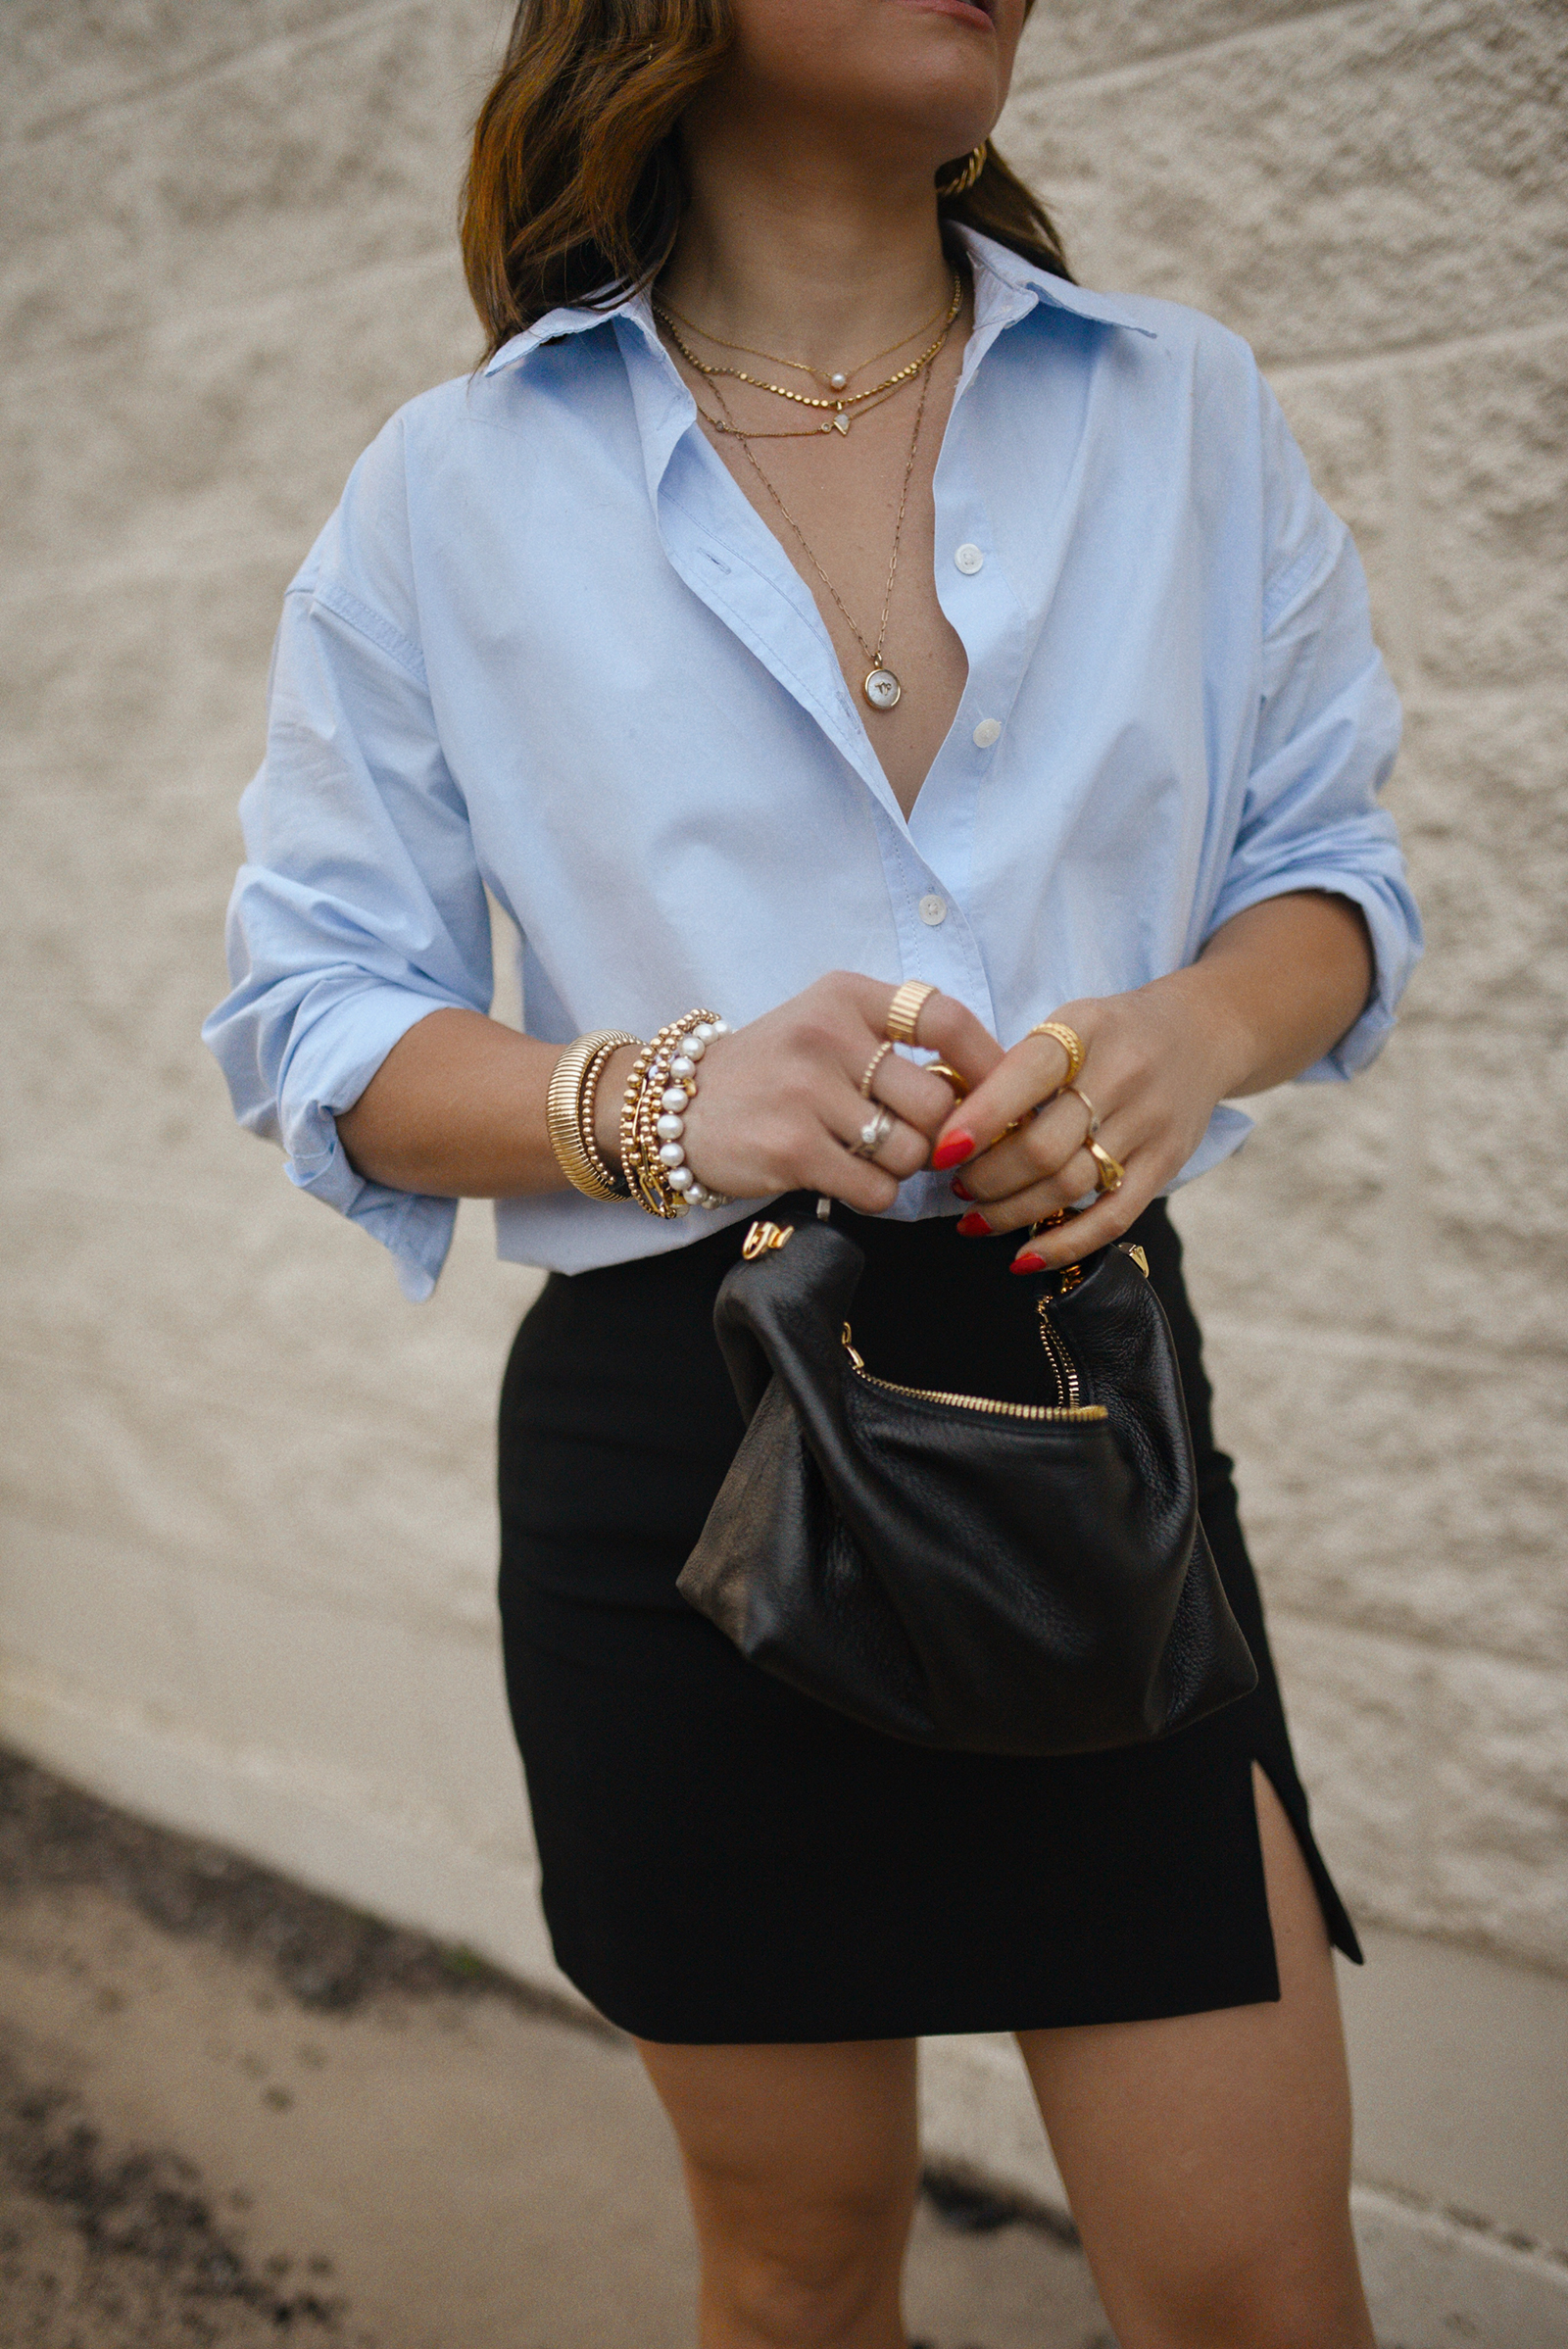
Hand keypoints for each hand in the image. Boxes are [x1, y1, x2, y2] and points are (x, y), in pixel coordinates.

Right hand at [639, 973, 1003, 1211]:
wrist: (675, 1105)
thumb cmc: (772, 1070)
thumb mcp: (827, 1028)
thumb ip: (896, 1046)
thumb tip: (985, 1093)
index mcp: (845, 996)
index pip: (945, 1018)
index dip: (986, 1061)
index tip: (999, 1092)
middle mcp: (826, 1035)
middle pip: (937, 1101)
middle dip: (937, 1133)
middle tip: (910, 1139)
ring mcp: (807, 1092)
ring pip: (911, 1152)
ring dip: (901, 1168)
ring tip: (865, 1154)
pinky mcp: (792, 1149)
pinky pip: (876, 1189)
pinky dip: (873, 1194)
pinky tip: (843, 1177)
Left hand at [929, 974, 1244, 1269]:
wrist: (1205, 1031)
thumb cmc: (1113, 1033)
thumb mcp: (1068, 1024)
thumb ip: (1018, 1069)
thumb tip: (950, 1128)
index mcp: (1086, 1030)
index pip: (1026, 1077)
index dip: (980, 1119)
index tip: (942, 1150)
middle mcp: (1123, 1075)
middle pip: (1044, 1146)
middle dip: (988, 1176)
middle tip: (958, 1185)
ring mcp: (1150, 1124)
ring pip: (1070, 1186)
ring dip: (1012, 1212)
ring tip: (976, 1218)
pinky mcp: (1168, 1163)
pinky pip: (1112, 1217)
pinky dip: (1064, 1244)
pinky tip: (1024, 1257)